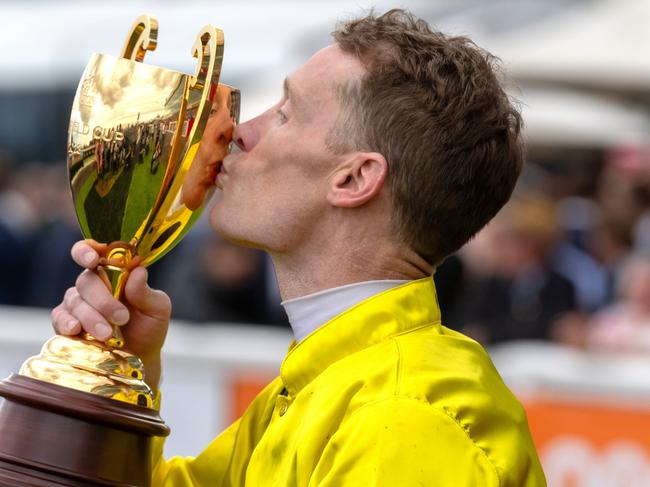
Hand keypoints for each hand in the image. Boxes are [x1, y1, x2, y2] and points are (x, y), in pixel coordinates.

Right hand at [51, 239, 170, 389]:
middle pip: (87, 280)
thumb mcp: (158, 309)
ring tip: (108, 335)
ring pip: (76, 301)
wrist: (141, 357)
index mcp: (115, 272)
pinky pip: (60, 318)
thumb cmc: (149, 327)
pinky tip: (76, 330)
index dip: (88, 250)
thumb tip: (138, 272)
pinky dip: (67, 322)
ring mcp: (78, 303)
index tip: (93, 259)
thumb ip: (146, 292)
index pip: (94, 251)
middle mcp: (94, 284)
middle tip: (121, 318)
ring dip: (91, 317)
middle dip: (103, 300)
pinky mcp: (67, 322)